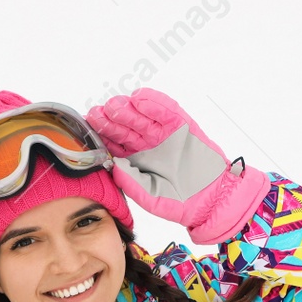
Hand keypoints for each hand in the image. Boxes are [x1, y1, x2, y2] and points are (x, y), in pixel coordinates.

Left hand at [86, 88, 270, 245]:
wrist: (212, 199)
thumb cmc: (181, 201)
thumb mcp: (151, 196)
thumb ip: (131, 183)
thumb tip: (113, 166)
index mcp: (136, 160)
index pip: (115, 143)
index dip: (102, 135)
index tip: (89, 129)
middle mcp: (147, 144)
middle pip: (125, 126)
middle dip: (111, 119)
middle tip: (99, 113)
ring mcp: (164, 133)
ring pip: (142, 116)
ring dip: (128, 109)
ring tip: (116, 106)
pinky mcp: (182, 125)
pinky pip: (166, 110)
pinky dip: (154, 103)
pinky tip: (140, 99)